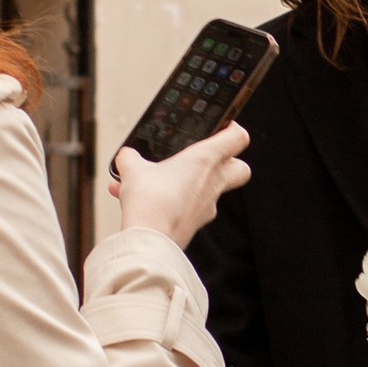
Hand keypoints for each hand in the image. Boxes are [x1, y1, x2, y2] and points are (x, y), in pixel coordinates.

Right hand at [111, 123, 248, 247]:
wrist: (150, 240)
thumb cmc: (150, 201)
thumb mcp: (133, 169)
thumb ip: (131, 158)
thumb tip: (127, 156)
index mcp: (206, 160)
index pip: (237, 137)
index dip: (232, 128)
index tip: (222, 126)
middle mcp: (213, 182)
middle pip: (240, 169)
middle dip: (229, 162)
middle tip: (207, 158)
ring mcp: (207, 206)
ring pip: (211, 190)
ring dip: (190, 184)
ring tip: (158, 183)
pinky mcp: (195, 224)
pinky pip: (188, 208)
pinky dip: (172, 204)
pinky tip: (146, 204)